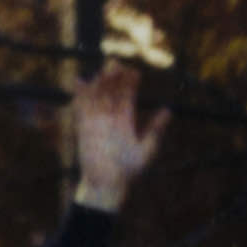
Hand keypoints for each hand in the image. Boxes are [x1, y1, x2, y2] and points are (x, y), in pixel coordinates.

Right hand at [68, 62, 154, 214]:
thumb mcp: (147, 148)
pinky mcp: (83, 127)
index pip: (127, 96)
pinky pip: (80, 108)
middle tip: (117, 63)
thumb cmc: (129, 170)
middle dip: (113, 78)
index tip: (134, 72)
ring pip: (97, 96)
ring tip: (105, 69)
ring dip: (99, 82)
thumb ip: (155, 129)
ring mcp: (96, 121)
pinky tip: (79, 80)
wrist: (107, 184)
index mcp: (126, 120)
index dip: (130, 83)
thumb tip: (168, 110)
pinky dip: (78, 94)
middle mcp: (110, 118)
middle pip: (111, 92)